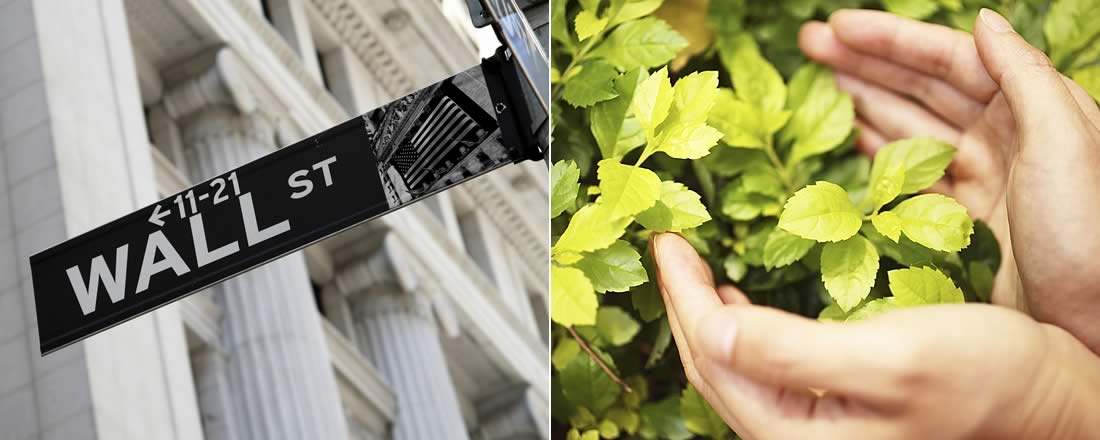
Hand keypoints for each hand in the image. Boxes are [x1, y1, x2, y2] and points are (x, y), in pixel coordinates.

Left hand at [653, 232, 1099, 438]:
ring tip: (693, 267)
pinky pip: (763, 366)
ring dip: (708, 313)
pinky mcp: (831, 408)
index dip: (683, 294)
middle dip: (684, 302)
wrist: (1050, 401)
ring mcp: (811, 425)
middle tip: (670, 245)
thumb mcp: (891, 358)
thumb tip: (713, 327)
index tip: (667, 239)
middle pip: (714, 364)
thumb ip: (793, 353)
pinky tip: (740, 302)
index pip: (715, 354)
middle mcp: (793, 436)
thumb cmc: (985, 379)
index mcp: (795, 433)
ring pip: (733, 365)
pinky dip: (742, 327)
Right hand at [799, 9, 1099, 351]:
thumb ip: (1026, 78)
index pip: (949, 60)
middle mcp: (1002, 138)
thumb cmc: (1089, 235)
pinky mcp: (959, 225)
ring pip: (908, 128)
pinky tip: (847, 141)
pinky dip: (874, 157)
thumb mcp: (1068, 143)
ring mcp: (978, 182)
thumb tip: (982, 20)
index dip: (892, 41)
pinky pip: (907, 180)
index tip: (838, 27)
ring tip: (817, 83)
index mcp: (1030, 110)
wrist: (1097, 328)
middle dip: (865, 62)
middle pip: (921, 87)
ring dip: (863, 102)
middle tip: (809, 44)